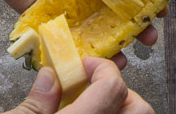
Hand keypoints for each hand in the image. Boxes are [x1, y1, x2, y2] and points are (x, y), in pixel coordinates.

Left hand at [0, 0, 161, 67]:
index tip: (165, 5)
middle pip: (118, 11)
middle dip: (136, 27)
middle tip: (150, 38)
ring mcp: (68, 4)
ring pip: (95, 29)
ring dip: (112, 44)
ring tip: (124, 58)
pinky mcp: (47, 17)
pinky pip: (65, 37)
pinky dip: (79, 51)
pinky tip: (92, 62)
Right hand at [4, 57, 153, 113]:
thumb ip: (36, 102)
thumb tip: (52, 76)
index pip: (114, 87)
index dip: (100, 69)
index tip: (81, 66)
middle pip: (139, 107)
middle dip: (121, 91)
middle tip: (94, 89)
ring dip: (121, 107)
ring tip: (96, 104)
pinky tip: (95, 113)